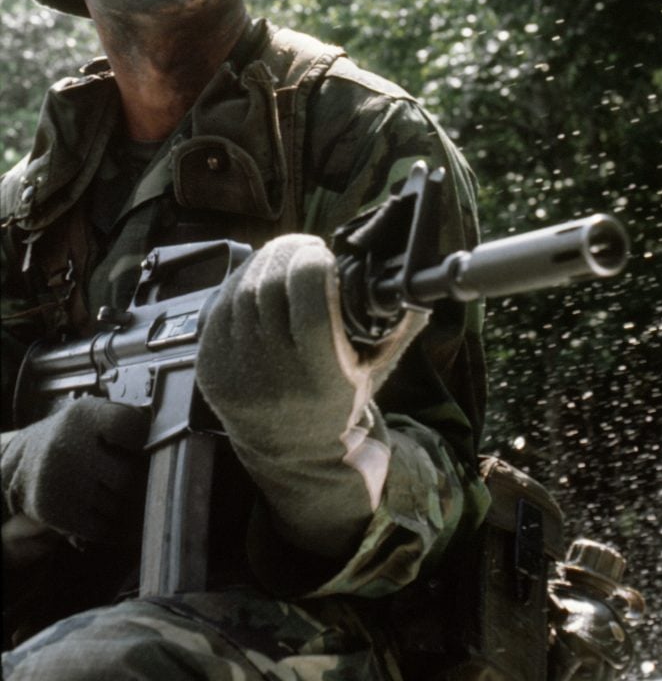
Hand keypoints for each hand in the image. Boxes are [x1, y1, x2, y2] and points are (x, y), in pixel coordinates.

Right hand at [1, 396, 148, 544]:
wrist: (25, 461)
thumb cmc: (75, 436)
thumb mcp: (95, 416)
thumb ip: (129, 421)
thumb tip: (170, 437)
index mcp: (84, 416)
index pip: (130, 427)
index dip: (148, 441)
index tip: (153, 449)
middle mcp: (67, 446)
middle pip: (127, 476)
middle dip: (143, 483)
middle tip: (151, 483)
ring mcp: (58, 481)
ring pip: (118, 506)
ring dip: (133, 506)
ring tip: (135, 499)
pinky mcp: (54, 511)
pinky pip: (103, 529)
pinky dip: (120, 529)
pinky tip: (124, 520)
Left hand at [196, 234, 427, 556]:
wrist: (294, 452)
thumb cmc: (342, 399)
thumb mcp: (378, 368)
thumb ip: (397, 323)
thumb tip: (413, 279)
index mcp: (319, 375)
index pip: (307, 294)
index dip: (314, 262)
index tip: (325, 255)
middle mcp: (272, 374)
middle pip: (270, 283)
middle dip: (289, 253)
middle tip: (306, 248)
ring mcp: (234, 371)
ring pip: (242, 288)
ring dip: (264, 262)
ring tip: (285, 259)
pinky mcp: (209, 366)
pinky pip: (219, 305)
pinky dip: (240, 282)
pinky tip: (260, 278)